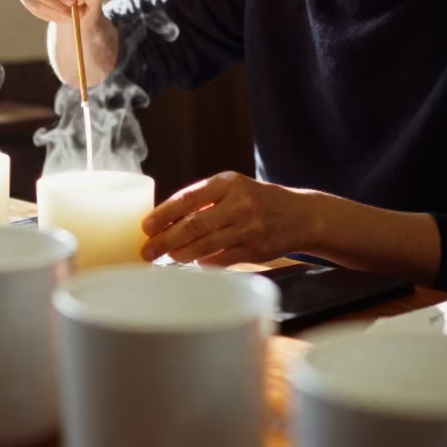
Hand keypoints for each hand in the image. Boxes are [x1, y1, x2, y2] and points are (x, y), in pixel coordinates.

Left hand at [140, 172, 313, 266]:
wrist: (299, 215)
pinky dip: (203, 262)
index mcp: (228, 183)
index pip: (188, 199)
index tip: (146, 226)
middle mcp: (238, 204)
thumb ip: (204, 199)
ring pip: (204, 246)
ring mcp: (247, 229)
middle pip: (193, 226)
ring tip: (166, 257)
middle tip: (147, 251)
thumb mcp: (233, 187)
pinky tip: (192, 262)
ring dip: (180, 254)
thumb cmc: (257, 200)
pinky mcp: (254, 251)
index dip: (163, 214)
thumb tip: (164, 218)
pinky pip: (220, 260)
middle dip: (165, 240)